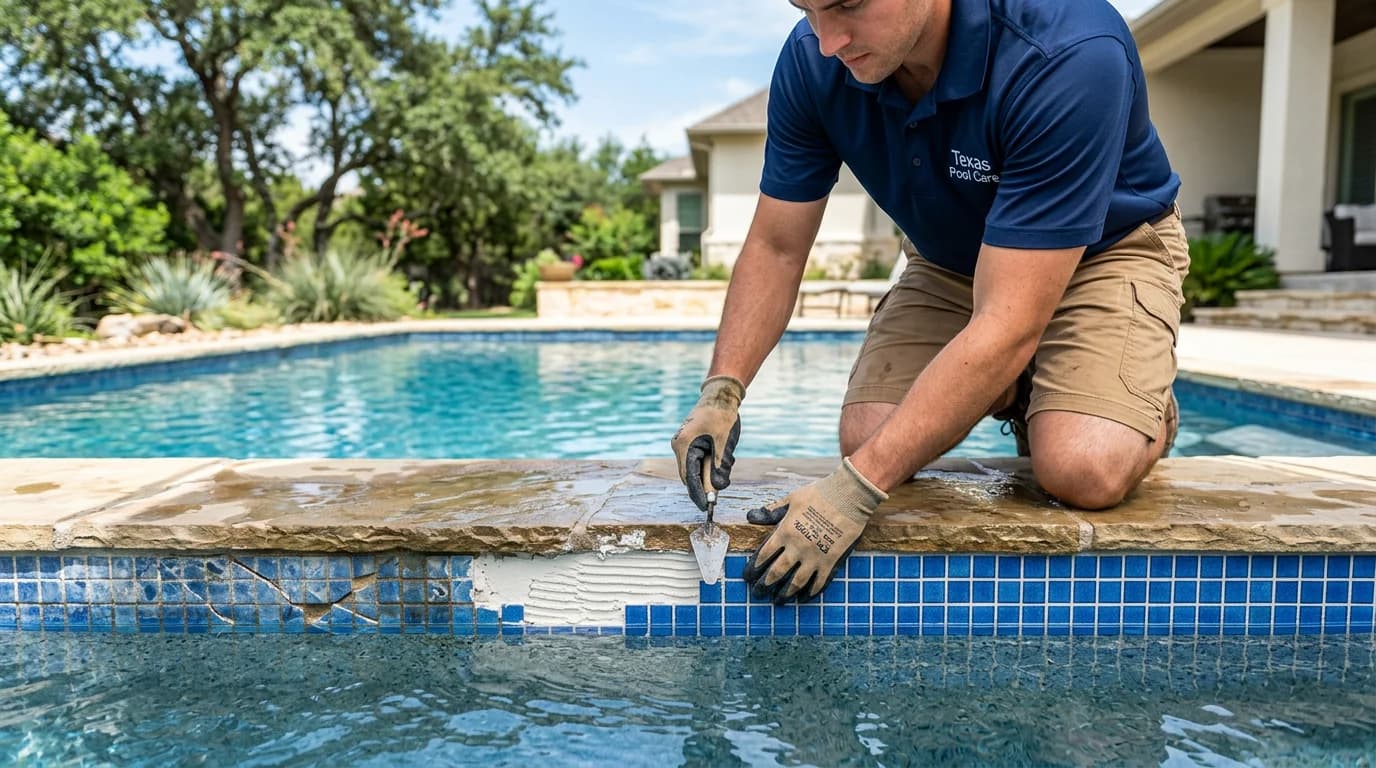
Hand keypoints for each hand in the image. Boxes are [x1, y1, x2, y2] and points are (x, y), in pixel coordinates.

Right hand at [670, 375, 743, 510]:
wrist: (720, 394)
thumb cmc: (722, 415)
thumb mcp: (723, 443)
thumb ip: (719, 467)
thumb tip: (717, 489)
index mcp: (684, 445)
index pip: (689, 477)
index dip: (698, 494)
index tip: (706, 508)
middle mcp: (679, 445)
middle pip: (690, 475)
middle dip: (707, 483)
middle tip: (722, 489)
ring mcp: (683, 443)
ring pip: (696, 468)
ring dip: (711, 471)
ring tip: (728, 457)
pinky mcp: (690, 442)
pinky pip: (698, 460)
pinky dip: (710, 463)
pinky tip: (725, 455)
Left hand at [742, 458, 886, 603]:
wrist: (849, 495)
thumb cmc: (819, 493)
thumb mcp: (791, 499)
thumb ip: (771, 511)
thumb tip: (751, 516)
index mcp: (785, 532)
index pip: (763, 555)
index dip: (753, 568)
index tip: (748, 576)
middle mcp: (797, 547)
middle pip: (776, 573)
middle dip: (764, 585)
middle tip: (757, 593)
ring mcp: (815, 556)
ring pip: (796, 582)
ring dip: (785, 594)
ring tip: (778, 601)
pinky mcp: (832, 560)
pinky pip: (820, 582)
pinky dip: (811, 592)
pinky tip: (804, 597)